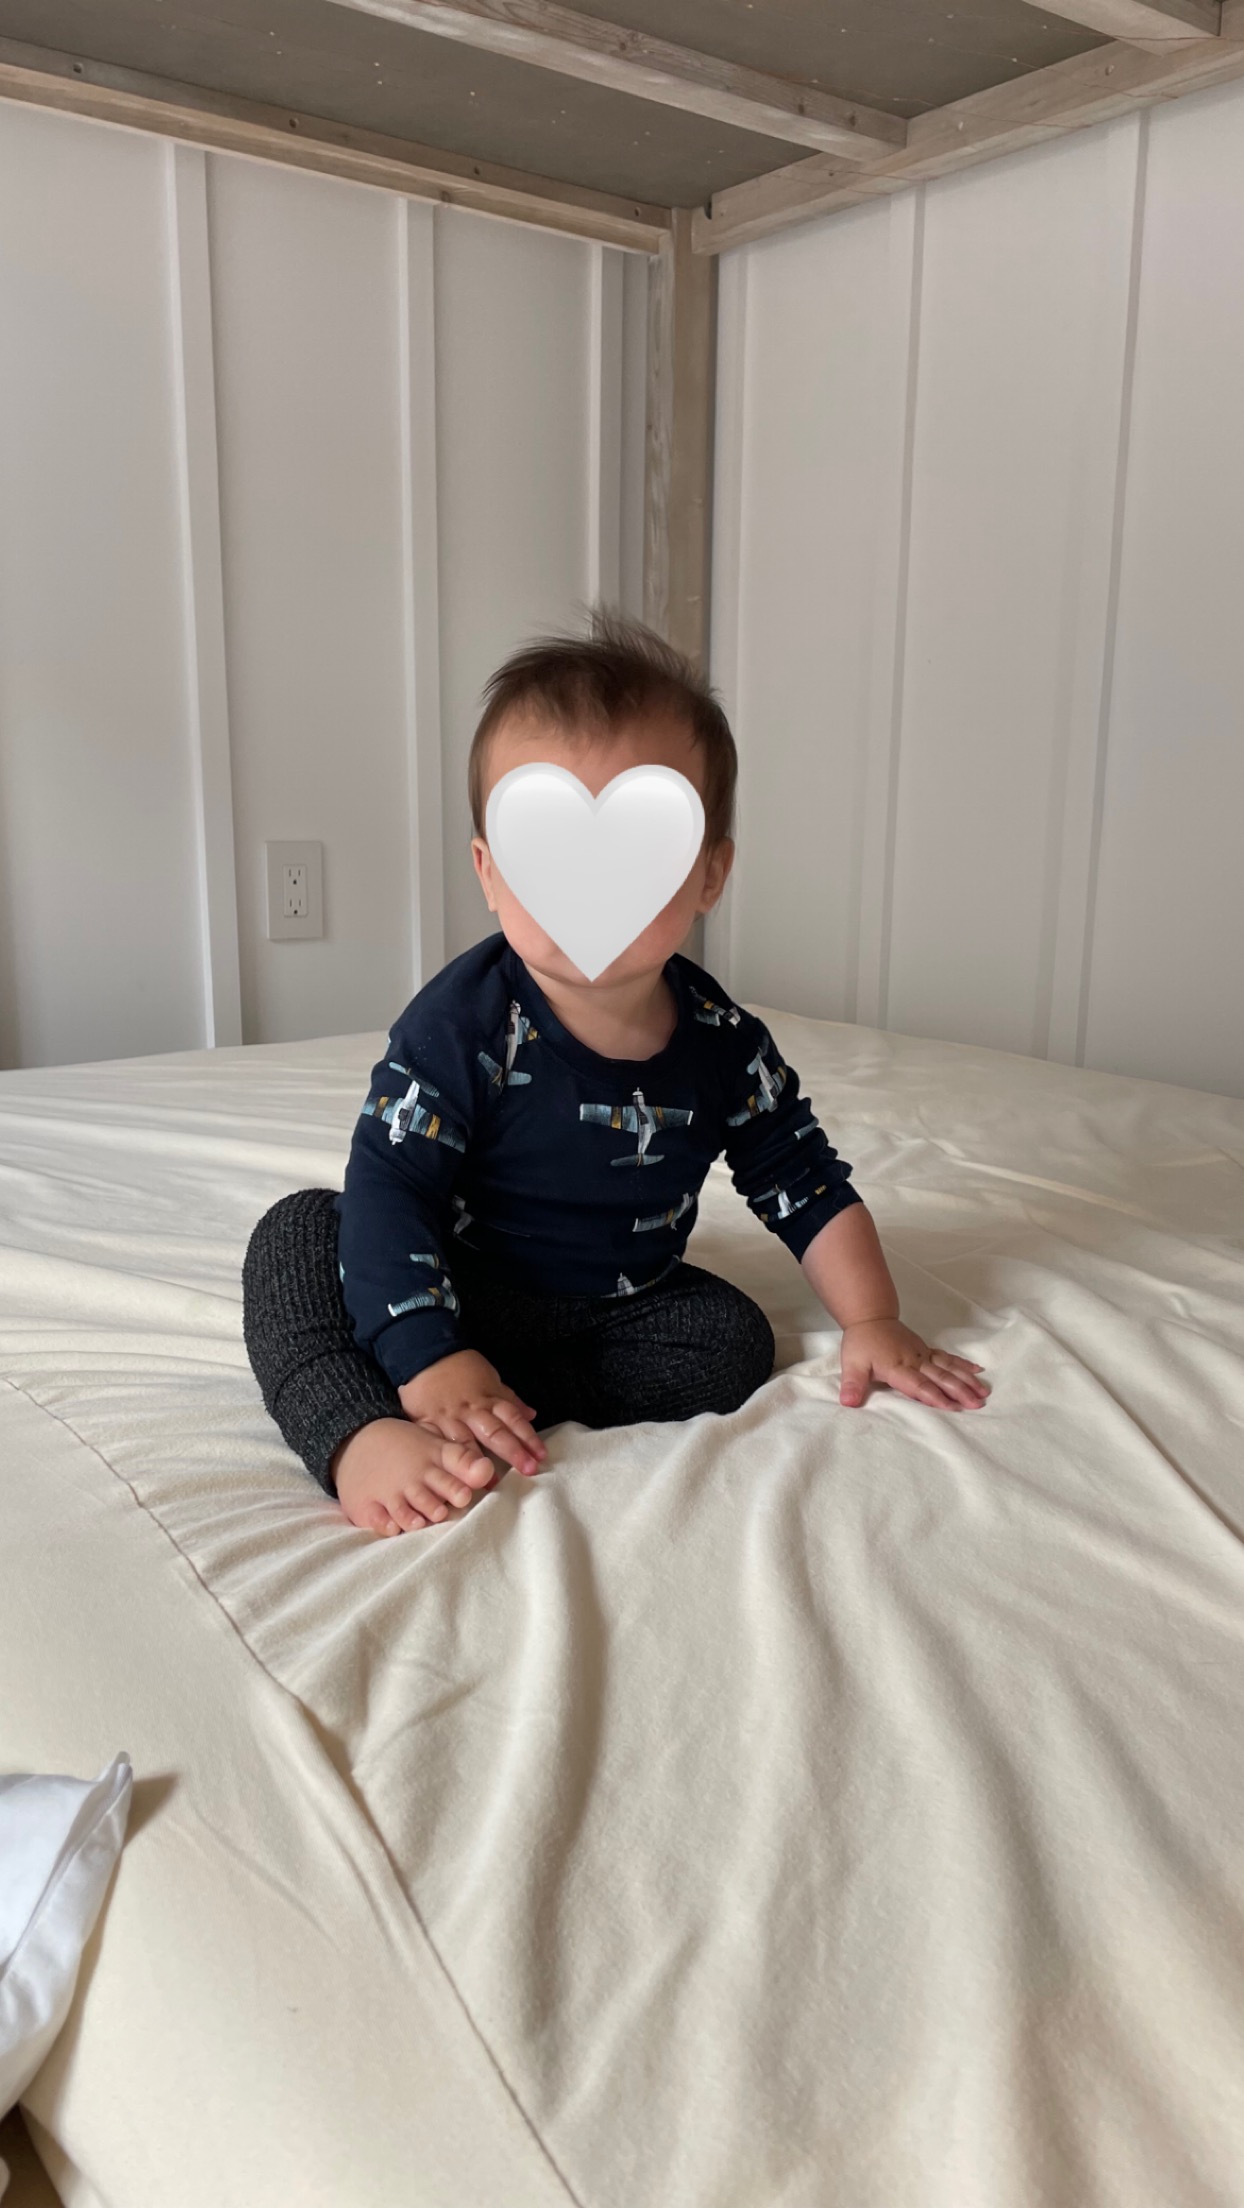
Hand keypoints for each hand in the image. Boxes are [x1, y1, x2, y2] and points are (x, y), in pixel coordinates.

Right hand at [332, 1416, 499, 1535]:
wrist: (356, 1440)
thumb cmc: (406, 1448)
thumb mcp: (434, 1444)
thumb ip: (464, 1460)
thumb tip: (490, 1473)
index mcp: (434, 1458)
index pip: (455, 1465)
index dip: (465, 1478)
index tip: (467, 1492)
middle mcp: (413, 1476)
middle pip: (433, 1496)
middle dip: (442, 1503)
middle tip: (448, 1507)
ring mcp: (390, 1492)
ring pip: (408, 1512)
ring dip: (417, 1517)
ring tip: (422, 1521)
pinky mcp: (368, 1506)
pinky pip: (380, 1520)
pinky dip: (387, 1523)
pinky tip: (393, 1526)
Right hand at [398, 1348, 547, 1476]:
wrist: (424, 1353)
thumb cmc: (460, 1366)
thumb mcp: (490, 1377)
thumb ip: (509, 1398)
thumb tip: (531, 1415)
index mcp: (488, 1398)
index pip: (513, 1419)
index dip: (528, 1437)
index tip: (541, 1455)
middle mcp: (471, 1410)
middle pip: (495, 1432)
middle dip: (513, 1452)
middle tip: (528, 1470)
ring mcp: (448, 1418)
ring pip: (466, 1443)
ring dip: (479, 1464)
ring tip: (490, 1483)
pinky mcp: (428, 1424)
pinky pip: (437, 1444)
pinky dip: (444, 1460)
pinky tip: (450, 1477)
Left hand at [839, 1319, 989, 1411]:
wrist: (871, 1317)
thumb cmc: (861, 1343)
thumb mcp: (852, 1364)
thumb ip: (852, 1384)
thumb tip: (848, 1402)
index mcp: (897, 1367)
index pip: (918, 1385)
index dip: (934, 1396)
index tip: (951, 1407)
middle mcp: (915, 1360)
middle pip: (940, 1377)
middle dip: (960, 1391)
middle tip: (977, 1404)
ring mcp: (923, 1354)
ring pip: (948, 1367)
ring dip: (966, 1380)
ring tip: (983, 1392)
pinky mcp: (926, 1349)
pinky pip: (947, 1357)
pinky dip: (962, 1364)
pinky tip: (978, 1371)